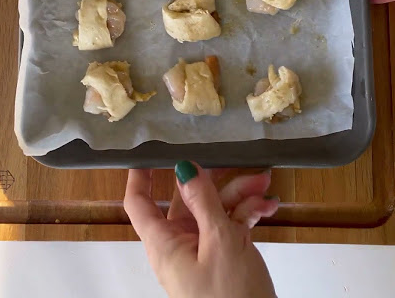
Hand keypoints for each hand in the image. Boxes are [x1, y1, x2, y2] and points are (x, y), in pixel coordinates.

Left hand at [124, 162, 277, 297]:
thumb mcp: (220, 242)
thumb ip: (203, 201)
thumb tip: (185, 168)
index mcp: (165, 243)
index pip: (140, 203)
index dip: (141, 176)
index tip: (151, 151)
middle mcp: (179, 245)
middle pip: (187, 200)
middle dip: (214, 180)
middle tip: (236, 162)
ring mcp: (202, 252)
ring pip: (214, 210)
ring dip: (239, 195)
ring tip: (265, 183)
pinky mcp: (223, 258)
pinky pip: (230, 227)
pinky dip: (248, 214)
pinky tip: (268, 207)